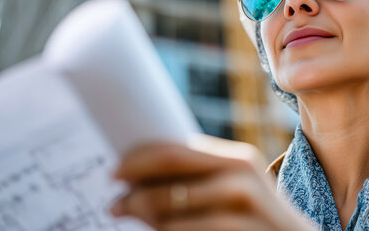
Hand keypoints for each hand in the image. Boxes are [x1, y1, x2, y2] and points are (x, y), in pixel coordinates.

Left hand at [110, 134, 313, 230]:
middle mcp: (242, 179)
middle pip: (169, 181)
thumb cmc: (255, 217)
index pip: (174, 151)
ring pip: (171, 214)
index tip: (113, 171)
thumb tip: (139, 175)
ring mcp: (243, 211)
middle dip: (134, 192)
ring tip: (129, 217)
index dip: (137, 160)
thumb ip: (198, 177)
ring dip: (143, 216)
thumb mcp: (234, 189)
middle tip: (114, 203)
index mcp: (237, 160)